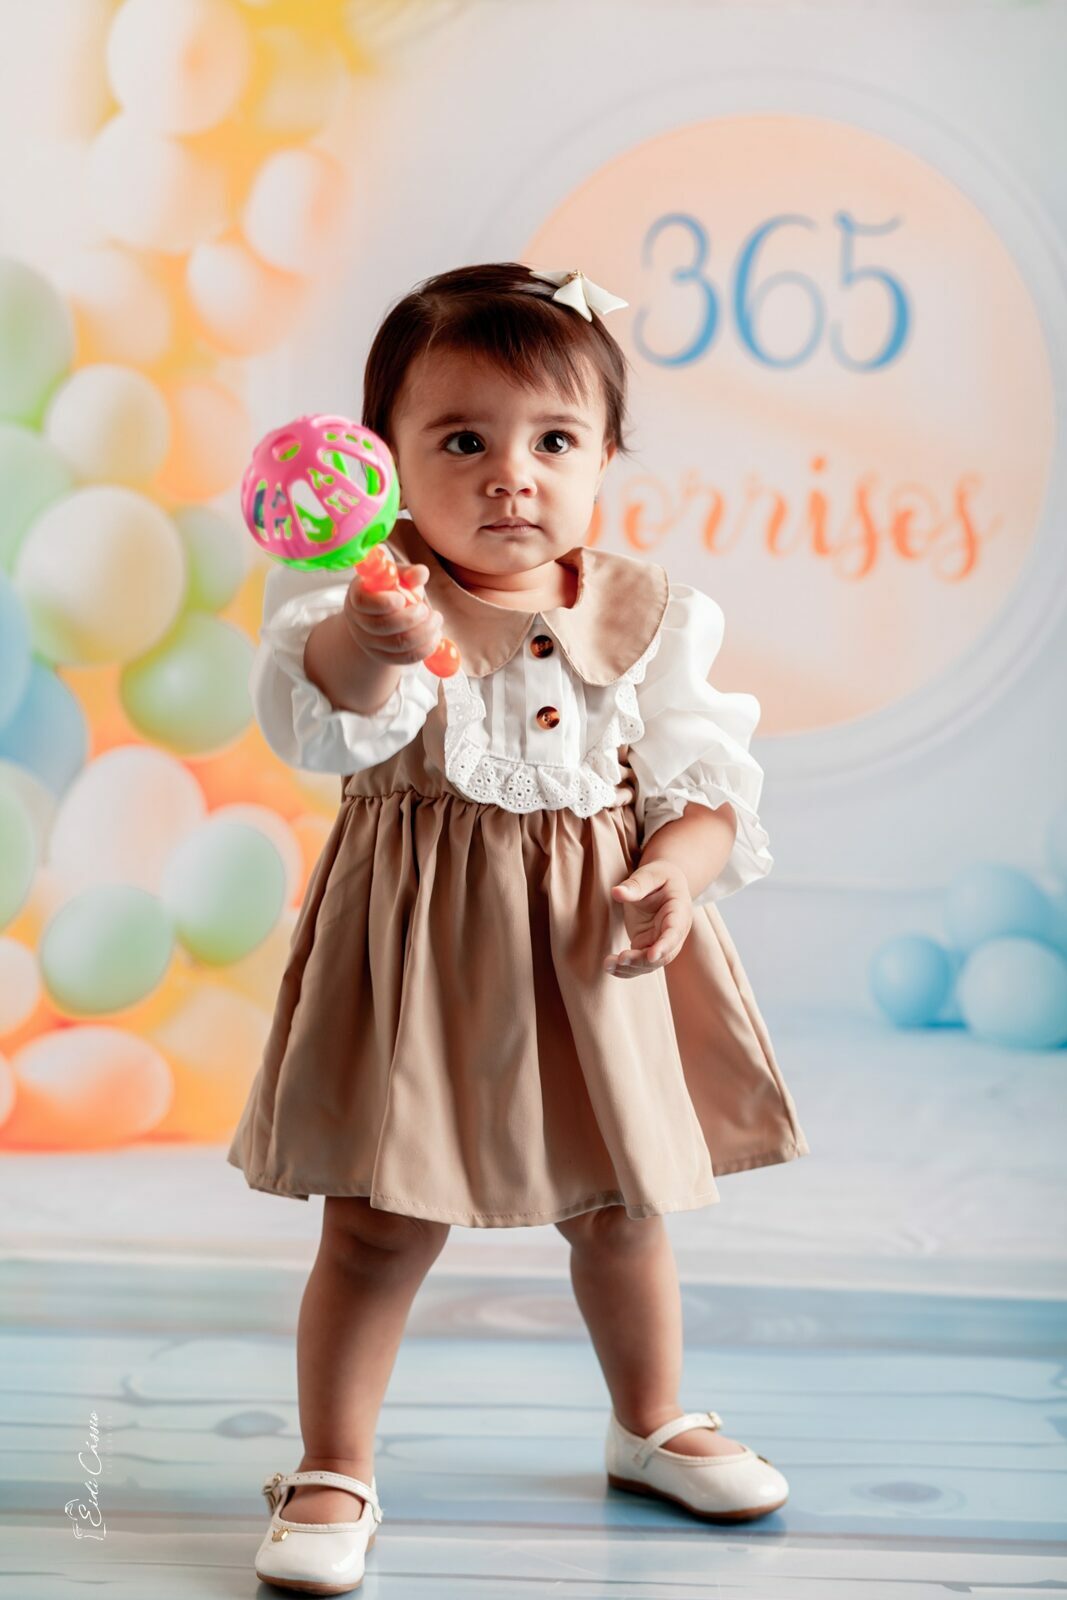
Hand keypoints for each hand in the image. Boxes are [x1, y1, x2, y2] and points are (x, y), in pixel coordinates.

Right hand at [342, 561, 444, 665]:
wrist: (383, 614)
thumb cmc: (391, 589)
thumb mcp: (398, 576)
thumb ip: (409, 573)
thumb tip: (420, 574)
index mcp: (359, 595)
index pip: (363, 602)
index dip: (384, 602)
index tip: (403, 599)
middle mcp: (359, 621)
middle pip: (382, 626)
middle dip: (411, 618)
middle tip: (426, 609)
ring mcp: (370, 642)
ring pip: (397, 644)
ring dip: (424, 632)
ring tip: (436, 619)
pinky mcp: (385, 657)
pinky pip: (406, 658)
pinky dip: (425, 648)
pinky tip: (435, 635)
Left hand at [604, 861, 692, 978]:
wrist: (663, 883)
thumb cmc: (658, 877)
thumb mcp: (649, 875)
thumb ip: (636, 885)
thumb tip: (616, 892)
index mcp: (679, 912)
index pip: (674, 932)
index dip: (665, 946)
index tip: (651, 956)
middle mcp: (675, 932)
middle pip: (663, 954)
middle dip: (642, 961)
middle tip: (620, 959)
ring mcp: (662, 942)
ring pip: (650, 964)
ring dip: (631, 968)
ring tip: (608, 964)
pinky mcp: (648, 946)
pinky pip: (640, 963)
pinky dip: (626, 969)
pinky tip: (610, 967)